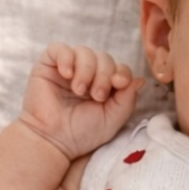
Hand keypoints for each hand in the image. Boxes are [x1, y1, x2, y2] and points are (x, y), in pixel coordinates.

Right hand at [18, 44, 142, 159]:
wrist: (53, 140)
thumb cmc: (82, 133)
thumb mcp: (112, 119)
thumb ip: (127, 99)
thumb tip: (140, 80)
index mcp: (104, 86)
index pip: (118, 68)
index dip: (121, 73)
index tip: (119, 84)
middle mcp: (87, 74)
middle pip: (104, 58)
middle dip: (104, 75)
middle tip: (97, 96)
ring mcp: (68, 68)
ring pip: (84, 52)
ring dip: (86, 70)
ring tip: (80, 90)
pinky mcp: (48, 64)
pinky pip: (60, 48)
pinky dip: (66, 58)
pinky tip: (67, 75)